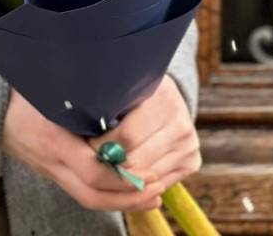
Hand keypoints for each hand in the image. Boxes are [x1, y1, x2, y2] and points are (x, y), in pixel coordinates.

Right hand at [0, 90, 163, 212]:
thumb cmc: (22, 89)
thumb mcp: (49, 85)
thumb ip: (80, 91)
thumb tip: (119, 84)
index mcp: (52, 138)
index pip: (91, 169)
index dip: (121, 174)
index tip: (148, 167)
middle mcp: (52, 160)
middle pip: (92, 194)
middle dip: (129, 196)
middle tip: (158, 187)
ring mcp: (51, 170)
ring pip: (88, 199)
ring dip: (123, 201)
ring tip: (153, 194)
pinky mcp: (53, 172)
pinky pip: (83, 192)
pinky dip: (110, 196)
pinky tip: (131, 190)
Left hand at [88, 75, 201, 198]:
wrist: (164, 95)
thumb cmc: (133, 92)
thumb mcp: (121, 89)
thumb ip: (106, 104)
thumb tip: (80, 126)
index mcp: (163, 98)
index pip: (126, 136)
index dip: (102, 145)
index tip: (86, 146)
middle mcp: (181, 123)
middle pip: (136, 159)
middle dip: (110, 164)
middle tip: (88, 163)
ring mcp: (189, 145)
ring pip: (147, 176)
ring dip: (123, 176)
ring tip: (103, 168)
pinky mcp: (192, 162)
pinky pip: (159, 183)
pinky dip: (139, 183)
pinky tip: (125, 173)